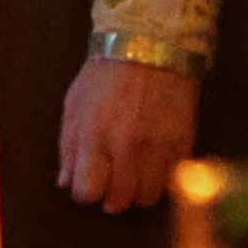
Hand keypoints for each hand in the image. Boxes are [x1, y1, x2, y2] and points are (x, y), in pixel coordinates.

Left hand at [57, 56, 199, 210]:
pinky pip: (170, 182)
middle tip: (111, 178)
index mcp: (94, 135)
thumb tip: (65, 182)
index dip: (86, 192)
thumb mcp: (74, 104)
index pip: (87, 192)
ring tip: (133, 171)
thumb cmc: (105, 74)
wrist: (151, 45)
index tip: (89, 182)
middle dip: (110, 196)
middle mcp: (126, 145)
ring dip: (136, 191)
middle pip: (117, 202)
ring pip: (146, 198)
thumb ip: (68, 146)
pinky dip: (159, 178)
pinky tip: (152, 160)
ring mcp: (158, 146)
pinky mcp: (182, 144)